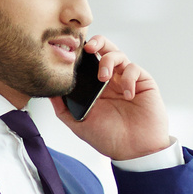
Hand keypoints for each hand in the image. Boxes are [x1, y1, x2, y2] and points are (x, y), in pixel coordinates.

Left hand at [54, 34, 174, 161]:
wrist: (135, 151)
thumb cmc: (109, 138)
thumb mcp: (79, 123)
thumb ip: (62, 107)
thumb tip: (49, 91)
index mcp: (95, 87)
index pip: (87, 61)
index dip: (80, 53)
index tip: (71, 53)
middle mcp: (111, 80)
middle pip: (104, 48)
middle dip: (96, 42)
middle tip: (88, 48)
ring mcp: (126, 79)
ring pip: (117, 54)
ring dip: (108, 61)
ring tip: (104, 78)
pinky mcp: (143, 82)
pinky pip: (134, 69)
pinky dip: (128, 78)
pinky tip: (127, 95)